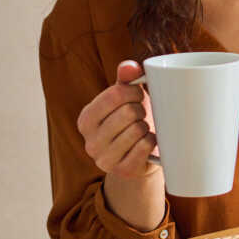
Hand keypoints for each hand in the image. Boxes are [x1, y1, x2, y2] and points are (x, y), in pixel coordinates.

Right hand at [76, 60, 159, 178]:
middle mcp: (90, 142)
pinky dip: (152, 142)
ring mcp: (105, 160)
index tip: (138, 96)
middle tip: (141, 116)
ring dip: (146, 127)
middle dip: (141, 110)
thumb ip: (126, 79)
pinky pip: (145, 148)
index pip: (115, 95)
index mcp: (86, 119)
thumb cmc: (132, 122)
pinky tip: (148, 143)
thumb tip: (129, 67)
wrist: (140, 158)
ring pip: (137, 130)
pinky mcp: (124, 171)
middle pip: (128, 112)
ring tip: (142, 130)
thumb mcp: (126, 99)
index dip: (134, 92)